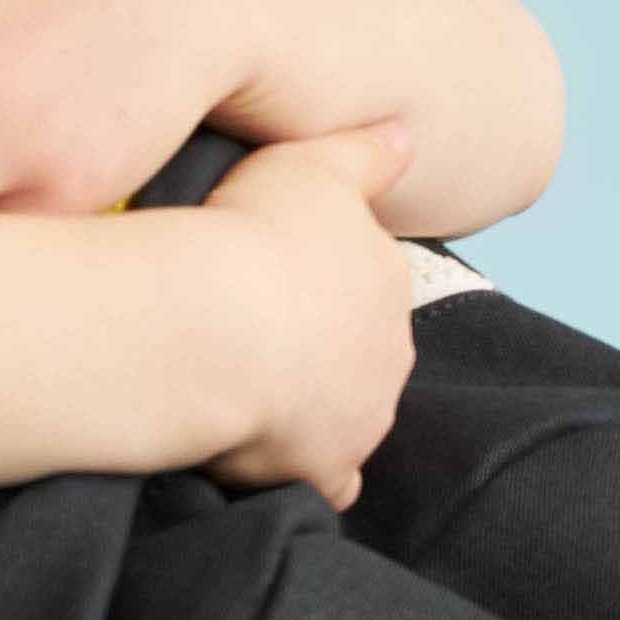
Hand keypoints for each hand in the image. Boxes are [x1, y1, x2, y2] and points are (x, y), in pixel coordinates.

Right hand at [198, 127, 420, 507]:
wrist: (211, 326)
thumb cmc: (251, 236)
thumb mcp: (311, 162)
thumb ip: (365, 153)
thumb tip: (408, 137)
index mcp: (388, 278)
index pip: (364, 284)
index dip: (316, 283)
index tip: (267, 280)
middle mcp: (390, 350)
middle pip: (361, 352)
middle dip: (320, 349)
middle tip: (248, 336)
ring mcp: (363, 415)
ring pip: (350, 413)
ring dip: (312, 408)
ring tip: (246, 391)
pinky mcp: (326, 469)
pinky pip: (331, 482)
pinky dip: (307, 471)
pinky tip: (271, 460)